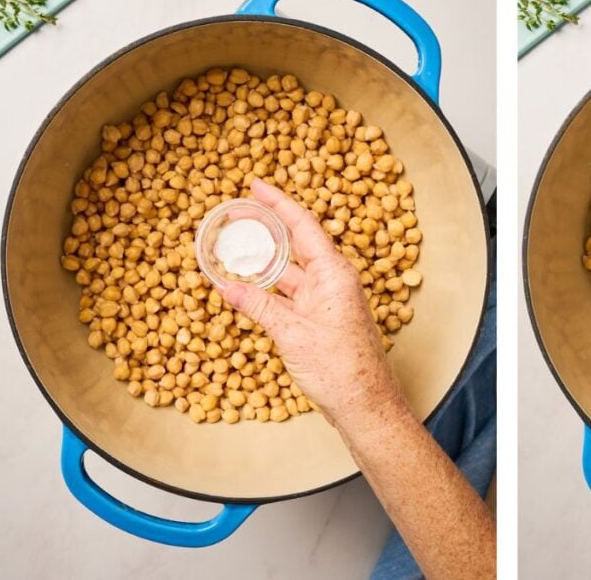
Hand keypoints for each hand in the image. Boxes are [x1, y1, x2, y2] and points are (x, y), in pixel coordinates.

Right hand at [222, 179, 405, 429]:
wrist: (364, 404)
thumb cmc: (340, 368)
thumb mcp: (291, 333)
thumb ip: (258, 306)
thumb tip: (226, 285)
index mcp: (334, 274)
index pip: (303, 226)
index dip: (278, 203)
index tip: (255, 185)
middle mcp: (333, 281)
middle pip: (296, 244)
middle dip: (267, 228)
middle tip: (238, 213)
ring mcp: (328, 300)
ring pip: (291, 272)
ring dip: (264, 262)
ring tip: (234, 247)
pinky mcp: (322, 319)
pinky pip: (291, 295)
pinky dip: (269, 290)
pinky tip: (247, 287)